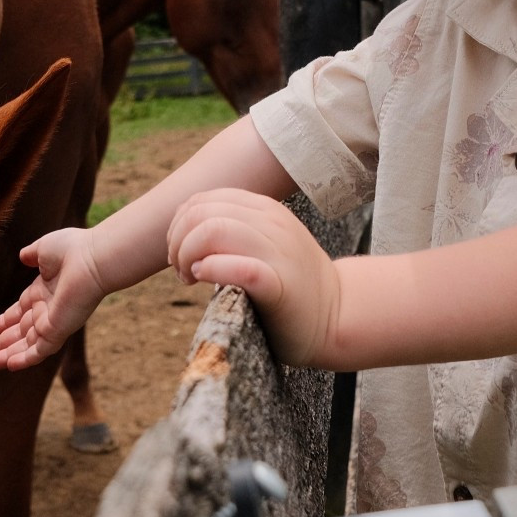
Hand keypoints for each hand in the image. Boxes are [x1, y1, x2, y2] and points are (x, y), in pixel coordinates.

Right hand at [0, 228, 110, 371]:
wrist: (93, 259)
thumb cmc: (72, 250)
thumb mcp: (44, 249)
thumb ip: (32, 255)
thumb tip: (23, 256)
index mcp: (44, 291)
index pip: (21, 311)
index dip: (4, 321)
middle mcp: (48, 309)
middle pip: (21, 331)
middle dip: (2, 342)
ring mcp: (54, 321)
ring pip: (27, 344)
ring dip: (7, 355)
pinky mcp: (58, 331)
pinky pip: (40, 350)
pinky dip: (25, 359)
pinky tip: (9, 366)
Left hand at [167, 189, 340, 366]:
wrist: (338, 316)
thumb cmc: (290, 284)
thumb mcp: (265, 242)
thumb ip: (234, 228)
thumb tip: (183, 227)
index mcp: (265, 209)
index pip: (203, 200)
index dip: (179, 225)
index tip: (182, 254)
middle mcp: (273, 224)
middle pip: (202, 213)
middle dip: (177, 241)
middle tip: (181, 269)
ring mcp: (279, 252)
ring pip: (214, 230)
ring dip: (187, 255)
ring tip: (189, 278)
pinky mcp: (281, 286)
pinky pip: (239, 268)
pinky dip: (211, 269)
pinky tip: (203, 279)